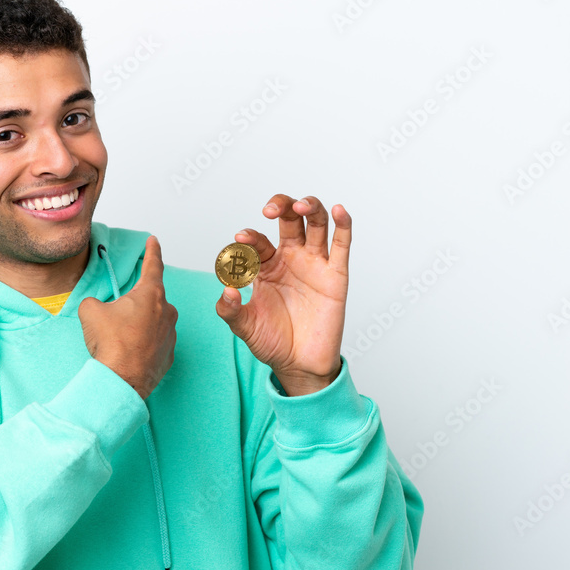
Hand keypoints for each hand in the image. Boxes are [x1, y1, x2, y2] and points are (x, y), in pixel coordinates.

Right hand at [78, 235, 177, 400]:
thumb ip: (95, 301)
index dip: (151, 251)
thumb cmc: (112, 344)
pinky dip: (143, 344)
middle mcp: (166, 311)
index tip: (153, 241)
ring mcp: (170, 333)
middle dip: (134, 303)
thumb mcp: (91, 311)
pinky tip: (129, 352)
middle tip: (116, 316)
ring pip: (153, 321)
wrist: (122, 380)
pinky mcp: (169, 354)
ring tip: (119, 339)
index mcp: (150, 294)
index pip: (153, 265)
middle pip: (150, 298)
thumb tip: (97, 306)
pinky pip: (155, 342)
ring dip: (138, 325)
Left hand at [215, 195, 350, 395]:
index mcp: (266, 266)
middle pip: (289, 219)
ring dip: (309, 207)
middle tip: (269, 210)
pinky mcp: (336, 275)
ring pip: (316, 223)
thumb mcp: (244, 327)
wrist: (300, 364)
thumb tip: (227, 289)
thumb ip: (230, 310)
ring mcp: (314, 264)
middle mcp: (291, 258)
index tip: (240, 240)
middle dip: (280, 206)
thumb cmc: (272, 341)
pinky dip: (343, 223)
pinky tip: (337, 210)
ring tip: (300, 205)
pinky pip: (342, 244)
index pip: (258, 241)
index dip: (249, 237)